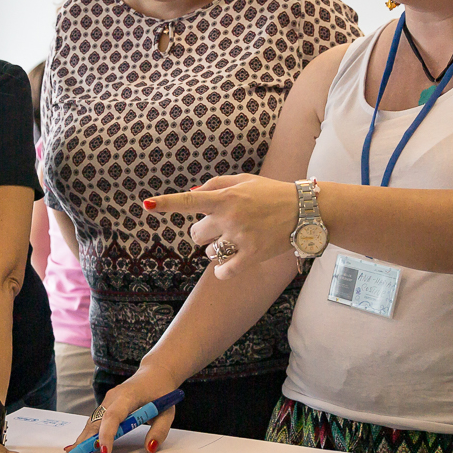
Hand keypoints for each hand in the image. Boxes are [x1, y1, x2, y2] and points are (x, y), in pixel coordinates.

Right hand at [74, 368, 181, 452]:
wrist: (154, 373)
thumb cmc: (161, 392)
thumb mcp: (168, 411)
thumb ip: (160, 430)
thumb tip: (149, 449)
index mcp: (129, 395)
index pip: (113, 415)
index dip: (107, 433)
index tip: (104, 451)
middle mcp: (113, 397)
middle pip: (96, 421)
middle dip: (85, 442)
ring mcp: (106, 401)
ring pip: (91, 423)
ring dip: (81, 441)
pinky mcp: (105, 406)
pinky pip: (94, 422)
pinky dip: (86, 436)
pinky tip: (77, 449)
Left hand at [144, 174, 297, 278]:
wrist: (306, 211)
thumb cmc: (272, 193)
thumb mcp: (245, 180)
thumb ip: (215, 184)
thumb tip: (190, 195)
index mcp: (226, 197)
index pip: (189, 201)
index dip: (166, 203)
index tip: (147, 204)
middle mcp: (230, 217)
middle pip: (195, 233)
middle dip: (204, 232)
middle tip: (222, 228)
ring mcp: (241, 238)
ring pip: (208, 252)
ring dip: (214, 250)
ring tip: (234, 242)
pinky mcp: (253, 256)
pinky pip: (224, 271)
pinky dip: (221, 271)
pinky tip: (226, 268)